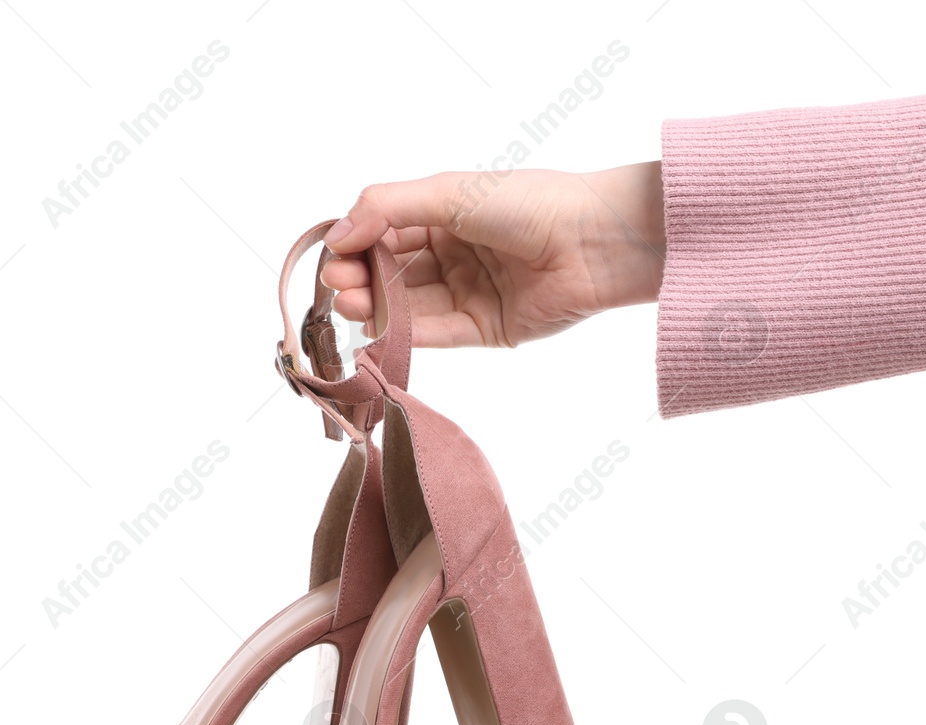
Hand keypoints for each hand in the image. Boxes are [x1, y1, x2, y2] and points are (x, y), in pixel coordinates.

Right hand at [320, 162, 664, 347]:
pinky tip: (376, 327)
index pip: (386, 230)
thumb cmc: (530, 203)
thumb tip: (337, 233)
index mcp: (447, 212)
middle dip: (360, 277)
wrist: (592, 241)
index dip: (355, 242)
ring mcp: (470, 292)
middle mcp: (456, 252)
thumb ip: (387, 207)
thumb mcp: (449, 191)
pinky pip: (437, 333)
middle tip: (337, 284)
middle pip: (392, 271)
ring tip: (350, 302)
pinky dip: (404, 332)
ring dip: (375, 305)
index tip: (333, 254)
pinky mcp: (486, 329)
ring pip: (409, 305)